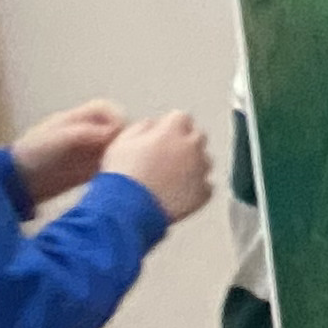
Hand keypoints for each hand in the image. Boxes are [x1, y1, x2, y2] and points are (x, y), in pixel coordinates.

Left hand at [8, 102, 128, 201]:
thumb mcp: (57, 139)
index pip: (106, 109)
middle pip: (116, 127)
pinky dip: (117, 169)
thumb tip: (114, 132)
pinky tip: (115, 177)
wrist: (18, 181)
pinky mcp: (90, 170)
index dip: (116, 118)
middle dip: (124, 137)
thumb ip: (85, 132)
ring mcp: (89, 151)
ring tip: (122, 166)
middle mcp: (87, 131)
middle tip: (125, 153)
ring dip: (124, 154)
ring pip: (117, 146)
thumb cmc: (34, 154)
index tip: (119, 134)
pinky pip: (111, 164)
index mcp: (77, 118)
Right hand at [100, 110, 214, 221]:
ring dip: (192, 165)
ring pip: (204, 161)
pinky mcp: (203, 193)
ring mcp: (200, 171)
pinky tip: (176, 193)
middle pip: (197, 136)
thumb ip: (142, 127)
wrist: (127, 210)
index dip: (170, 125)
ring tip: (168, 178)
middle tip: (166, 156)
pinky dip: (195, 187)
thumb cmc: (122, 177)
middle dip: (184, 142)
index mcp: (171, 131)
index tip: (163, 134)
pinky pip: (205, 185)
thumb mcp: (122, 142)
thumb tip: (152, 124)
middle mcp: (191, 147)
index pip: (181, 117)